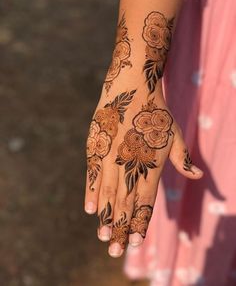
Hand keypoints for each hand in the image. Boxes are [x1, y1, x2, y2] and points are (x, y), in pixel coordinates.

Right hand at [84, 82, 202, 257]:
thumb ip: (183, 160)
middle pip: (124, 204)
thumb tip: (198, 177)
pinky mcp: (96, 148)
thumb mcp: (175, 135)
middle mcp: (129, 166)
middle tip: (113, 251)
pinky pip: (92, 176)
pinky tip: (90, 210)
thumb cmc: (156, 112)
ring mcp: (110, 157)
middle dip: (119, 229)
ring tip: (102, 237)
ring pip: (107, 195)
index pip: (145, 203)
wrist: (133, 87)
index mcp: (150, 165)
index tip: (133, 242)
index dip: (139, 224)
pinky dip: (91, 194)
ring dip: (105, 217)